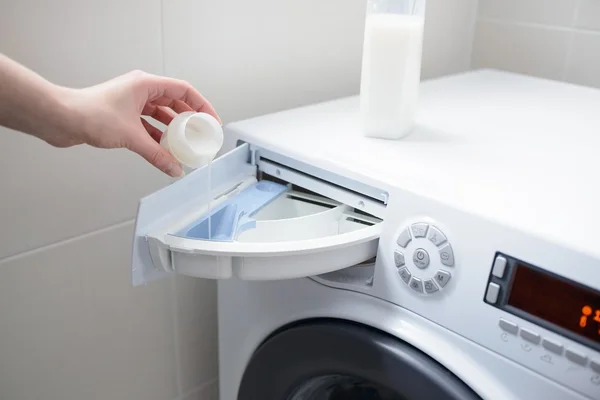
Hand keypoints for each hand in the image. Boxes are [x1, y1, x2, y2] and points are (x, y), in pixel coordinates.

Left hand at [62, 70, 220, 176]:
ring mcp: (131, 103)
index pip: (184, 90)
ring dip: (173, 129)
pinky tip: (164, 150)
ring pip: (161, 115)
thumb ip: (157, 155)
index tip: (212, 120)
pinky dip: (157, 136)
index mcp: (146, 84)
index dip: (201, 105)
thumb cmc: (90, 114)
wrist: (61, 119)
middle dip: (189, 119)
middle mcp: (140, 90)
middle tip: (201, 134)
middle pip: (174, 102)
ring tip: (186, 144)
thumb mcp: (132, 137)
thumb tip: (175, 169)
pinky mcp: (122, 116)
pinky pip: (148, 125)